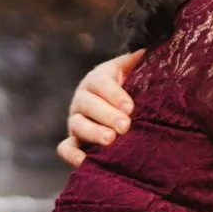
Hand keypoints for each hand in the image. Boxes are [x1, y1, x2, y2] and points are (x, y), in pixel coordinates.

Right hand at [56, 50, 143, 167]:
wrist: (121, 108)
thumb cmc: (132, 88)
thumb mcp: (134, 71)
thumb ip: (140, 62)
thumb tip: (147, 49)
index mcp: (97, 79)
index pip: (101, 83)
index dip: (115, 95)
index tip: (130, 107)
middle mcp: (83, 98)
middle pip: (88, 105)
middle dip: (106, 115)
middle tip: (125, 126)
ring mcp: (76, 120)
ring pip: (77, 125)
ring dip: (92, 133)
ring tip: (110, 140)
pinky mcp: (73, 141)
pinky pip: (65, 148)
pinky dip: (71, 155)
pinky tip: (85, 162)